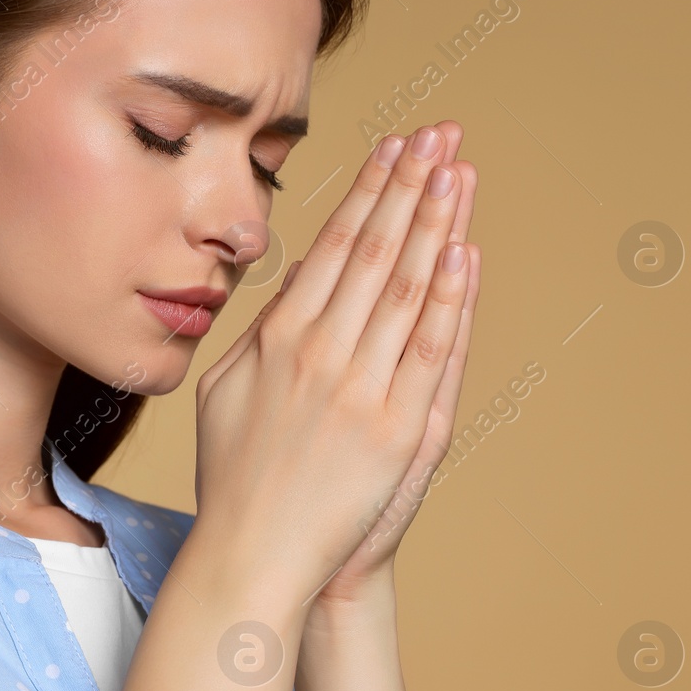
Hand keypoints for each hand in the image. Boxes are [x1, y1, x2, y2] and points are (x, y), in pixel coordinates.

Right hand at [191, 122, 470, 599]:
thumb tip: (292, 284)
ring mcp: (362, 388)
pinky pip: (431, 349)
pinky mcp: (398, 428)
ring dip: (435, 223)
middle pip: (377, 251)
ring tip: (458, 170)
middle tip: (440, 133)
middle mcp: (321, 352)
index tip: (395, 145)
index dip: (369, 190)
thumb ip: (262, 334)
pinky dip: (451, 298)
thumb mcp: (226, 391)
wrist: (257, 556)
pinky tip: (464, 251)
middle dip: (410, 186)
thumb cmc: (238, 478)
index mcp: (278, 337)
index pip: (334, 245)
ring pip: (408, 287)